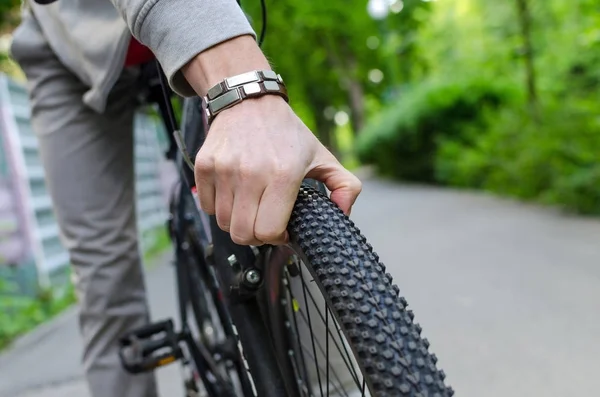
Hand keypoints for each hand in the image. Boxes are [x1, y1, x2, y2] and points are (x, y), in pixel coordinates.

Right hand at [194, 95, 361, 245]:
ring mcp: (224, 169)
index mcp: (284, 174)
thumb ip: (346, 186)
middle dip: (255, 236)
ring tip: (251, 204)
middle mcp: (251, 173)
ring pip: (224, 223)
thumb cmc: (288, 133)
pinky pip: (207, 207)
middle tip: (264, 221)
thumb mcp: (323, 156)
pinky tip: (234, 193)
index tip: (281, 228)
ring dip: (237, 221)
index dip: (276, 237)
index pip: (268, 232)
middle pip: (243, 234)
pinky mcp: (205, 165)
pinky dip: (219, 207)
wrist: (249, 100)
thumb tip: (344, 213)